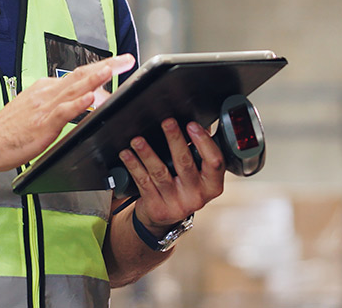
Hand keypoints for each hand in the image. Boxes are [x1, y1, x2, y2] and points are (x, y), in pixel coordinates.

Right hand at [0, 54, 134, 173]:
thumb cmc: (6, 132)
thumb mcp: (31, 111)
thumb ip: (53, 106)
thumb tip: (75, 104)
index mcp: (44, 90)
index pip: (77, 75)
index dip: (98, 69)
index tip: (115, 64)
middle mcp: (46, 93)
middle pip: (81, 74)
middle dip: (106, 65)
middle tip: (127, 59)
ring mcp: (44, 107)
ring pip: (75, 87)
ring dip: (97, 76)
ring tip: (114, 69)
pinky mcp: (42, 123)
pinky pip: (64, 111)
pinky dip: (79, 102)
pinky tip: (91, 97)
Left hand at [119, 118, 224, 233]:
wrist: (165, 218)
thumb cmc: (183, 188)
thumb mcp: (198, 174)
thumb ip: (200, 150)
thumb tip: (198, 123)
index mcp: (212, 185)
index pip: (214, 161)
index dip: (204, 142)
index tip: (192, 125)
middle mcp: (197, 196)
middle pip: (185, 163)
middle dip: (175, 140)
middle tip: (167, 123)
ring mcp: (176, 204)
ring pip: (160, 173)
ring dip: (147, 154)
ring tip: (138, 140)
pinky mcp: (157, 207)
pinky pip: (143, 182)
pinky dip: (134, 166)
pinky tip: (127, 155)